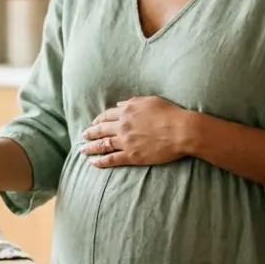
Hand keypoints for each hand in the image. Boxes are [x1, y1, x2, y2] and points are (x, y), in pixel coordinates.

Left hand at [80, 96, 194, 167]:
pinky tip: (93, 163)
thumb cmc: (169, 113)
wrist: (181, 131)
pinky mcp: (132, 156)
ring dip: (91, 148)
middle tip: (83, 136)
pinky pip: (112, 159)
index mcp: (127, 111)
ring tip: (83, 150)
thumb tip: (120, 104)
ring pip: (103, 144)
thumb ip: (133, 102)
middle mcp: (123, 125)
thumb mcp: (150, 101)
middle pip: (101, 129)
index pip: (107, 115)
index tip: (94, 122)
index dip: (99, 119)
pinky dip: (101, 161)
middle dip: (90, 133)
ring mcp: (126, 141)